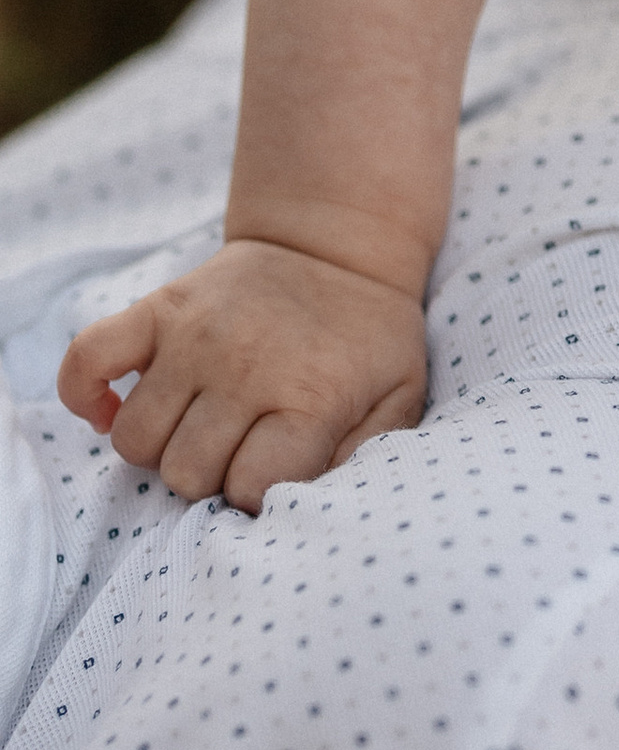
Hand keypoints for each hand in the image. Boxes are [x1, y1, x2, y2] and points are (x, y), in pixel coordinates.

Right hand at [58, 237, 427, 512]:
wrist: (335, 246)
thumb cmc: (368, 337)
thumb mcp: (399, 397)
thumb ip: (365, 457)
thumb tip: (307, 503)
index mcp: (309, 396)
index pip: (249, 488)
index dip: (257, 492)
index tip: (273, 470)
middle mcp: (245, 367)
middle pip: (185, 471)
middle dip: (209, 474)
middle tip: (238, 445)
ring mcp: (193, 336)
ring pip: (135, 439)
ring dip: (161, 446)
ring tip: (197, 424)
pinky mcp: (157, 309)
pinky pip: (87, 360)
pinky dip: (87, 396)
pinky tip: (118, 409)